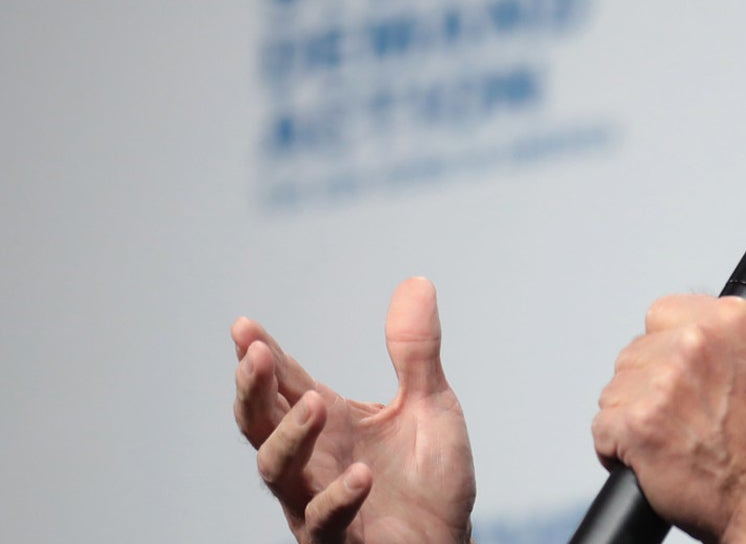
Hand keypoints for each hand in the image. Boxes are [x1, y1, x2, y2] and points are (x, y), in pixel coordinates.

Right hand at [232, 277, 475, 543]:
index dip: (262, 354)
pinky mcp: (338, 540)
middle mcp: (312, 459)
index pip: (285, 382)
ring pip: (277, 470)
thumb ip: (416, 352)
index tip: (243, 326)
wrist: (448, 543)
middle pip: (260, 422)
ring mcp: (317, 500)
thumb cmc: (430, 480)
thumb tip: (416, 282)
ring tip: (315, 403)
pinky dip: (337, 497)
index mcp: (331, 421)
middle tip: (256, 356)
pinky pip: (324, 521)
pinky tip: (359, 475)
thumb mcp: (432, 405)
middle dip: (253, 389)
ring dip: (289, 436)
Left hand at [592, 295, 745, 543]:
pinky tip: (648, 460)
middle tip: (677, 417)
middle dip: (649, 383)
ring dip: (633, 416)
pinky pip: (603, 428)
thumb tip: (713, 341)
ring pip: (616, 390)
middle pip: (637, 352)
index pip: (664, 313)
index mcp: (732, 321)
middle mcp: (696, 342)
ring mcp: (663, 382)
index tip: (673, 368)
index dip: (666, 346)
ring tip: (669, 441)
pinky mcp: (637, 423)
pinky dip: (618, 449)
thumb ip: (739, 344)